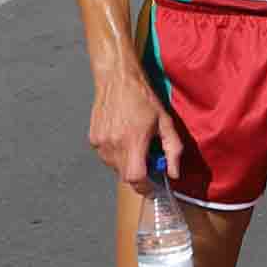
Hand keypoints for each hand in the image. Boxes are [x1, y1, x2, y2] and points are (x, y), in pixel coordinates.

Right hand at [87, 68, 180, 192]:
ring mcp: (100, 143)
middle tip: (148, 158)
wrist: (117, 79)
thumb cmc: (143, 98)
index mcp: (132, 141)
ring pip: (115, 167)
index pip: (135, 178)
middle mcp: (113, 145)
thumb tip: (173, 174)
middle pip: (125, 176)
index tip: (153, 186)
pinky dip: (116, 154)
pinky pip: (106, 157)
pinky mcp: (92, 139)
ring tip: (135, 143)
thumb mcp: (165, 122)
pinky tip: (123, 137)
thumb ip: (173, 150)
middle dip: (139, 173)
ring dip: (127, 163)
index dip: (145, 187)